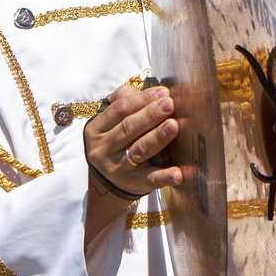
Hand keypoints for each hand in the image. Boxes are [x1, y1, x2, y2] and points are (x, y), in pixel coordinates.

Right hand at [85, 82, 185, 200]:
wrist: (107, 179)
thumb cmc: (115, 140)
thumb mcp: (110, 121)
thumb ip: (126, 100)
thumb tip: (155, 91)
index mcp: (97, 129)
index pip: (120, 110)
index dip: (141, 99)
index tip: (163, 92)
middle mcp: (103, 149)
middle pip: (129, 128)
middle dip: (150, 115)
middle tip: (169, 104)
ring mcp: (117, 168)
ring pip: (139, 150)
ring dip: (157, 137)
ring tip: (174, 126)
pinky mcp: (133, 184)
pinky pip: (150, 179)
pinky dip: (164, 177)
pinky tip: (178, 173)